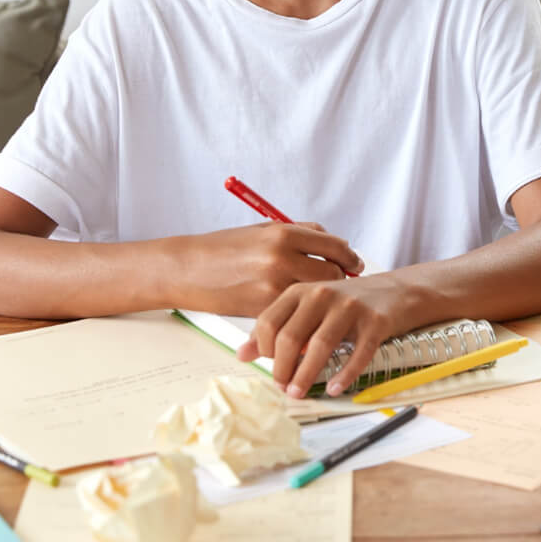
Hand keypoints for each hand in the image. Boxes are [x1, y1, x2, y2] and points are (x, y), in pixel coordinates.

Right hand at [171, 222, 364, 316]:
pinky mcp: (263, 308)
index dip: (349, 257)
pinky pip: (294, 311)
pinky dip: (299, 312)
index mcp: (284, 233)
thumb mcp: (264, 229)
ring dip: (319, 298)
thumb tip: (333, 243)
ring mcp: (273, 284)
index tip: (353, 263)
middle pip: (332, 272)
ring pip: (315, 295)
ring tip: (316, 298)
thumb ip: (300, 233)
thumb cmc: (224, 248)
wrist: (187, 269)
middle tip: (336, 283)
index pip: (335, 245)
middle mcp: (282, 257)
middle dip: (337, 279)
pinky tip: (295, 311)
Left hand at [238, 273, 414, 397]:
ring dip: (305, 375)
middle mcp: (323, 294)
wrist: (396, 292)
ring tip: (298, 392)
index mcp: (301, 291)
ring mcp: (350, 306)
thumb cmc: (348, 304)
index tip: (270, 367)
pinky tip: (335, 388)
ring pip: (319, 346)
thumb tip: (242, 355)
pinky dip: (344, 375)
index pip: (268, 322)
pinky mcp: (375, 321)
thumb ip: (277, 328)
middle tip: (283, 387)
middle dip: (282, 369)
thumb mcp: (309, 309)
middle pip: (290, 336)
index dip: (264, 351)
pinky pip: (357, 354)